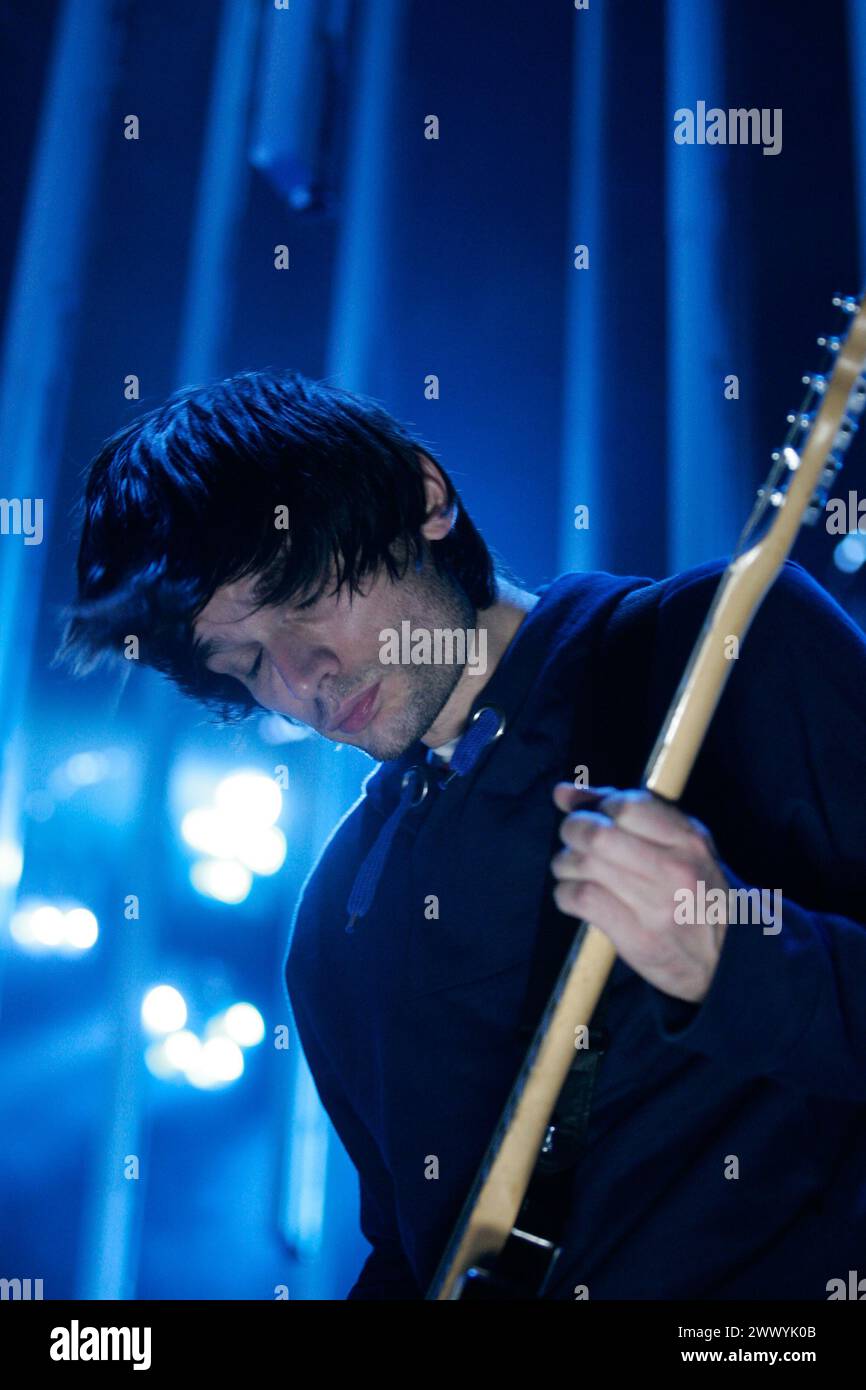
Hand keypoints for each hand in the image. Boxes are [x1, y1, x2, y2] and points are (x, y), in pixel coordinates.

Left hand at [550, 784, 730, 1002]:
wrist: (727, 956)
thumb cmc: (695, 888)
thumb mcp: (679, 843)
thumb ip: (625, 810)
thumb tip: (562, 793)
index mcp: (689, 840)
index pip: (627, 806)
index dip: (601, 807)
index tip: (600, 817)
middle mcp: (675, 870)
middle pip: (597, 836)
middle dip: (573, 831)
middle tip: (574, 838)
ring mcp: (657, 907)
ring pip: (583, 867)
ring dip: (565, 863)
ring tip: (573, 867)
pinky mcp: (637, 938)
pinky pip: (580, 900)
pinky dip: (566, 893)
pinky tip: (576, 894)